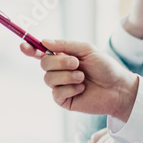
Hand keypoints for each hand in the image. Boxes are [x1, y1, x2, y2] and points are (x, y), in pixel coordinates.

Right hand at [20, 39, 138, 121]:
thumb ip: (66, 45)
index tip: (24, 46)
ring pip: (48, 78)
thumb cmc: (105, 67)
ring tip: (83, 77)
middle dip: (60, 62)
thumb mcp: (87, 50)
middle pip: (43, 64)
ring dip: (67, 76)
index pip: (41, 52)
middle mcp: (59, 71)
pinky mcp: (63, 100)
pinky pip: (56, 93)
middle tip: (77, 63)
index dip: (30, 49)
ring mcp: (60, 86)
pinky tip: (82, 89)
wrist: (118, 88)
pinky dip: (70, 88)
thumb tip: (44, 42)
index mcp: (63, 57)